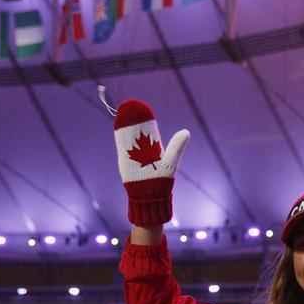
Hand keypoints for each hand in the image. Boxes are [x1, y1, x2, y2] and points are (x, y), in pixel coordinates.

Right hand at [114, 99, 190, 226]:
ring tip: (123, 111)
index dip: (145, 119)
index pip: (148, 129)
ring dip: (125, 124)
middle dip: (133, 118)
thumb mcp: (170, 162)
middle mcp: (143, 149)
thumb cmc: (161, 182)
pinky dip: (119, 134)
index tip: (142, 108)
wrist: (149, 197)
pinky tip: (117, 123)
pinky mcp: (124, 160)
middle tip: (131, 105)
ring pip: (128, 136)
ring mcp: (132, 154)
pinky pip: (121, 144)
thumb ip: (176, 147)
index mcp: (154, 148)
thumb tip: (186, 132)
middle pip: (137, 130)